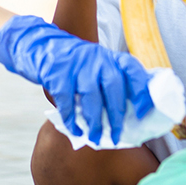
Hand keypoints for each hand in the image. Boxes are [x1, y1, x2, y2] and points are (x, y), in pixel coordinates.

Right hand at [0, 14, 151, 145]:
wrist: (41, 46)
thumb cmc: (76, 65)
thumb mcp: (97, 65)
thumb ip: (113, 81)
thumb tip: (132, 114)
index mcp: (110, 57)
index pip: (132, 71)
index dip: (141, 91)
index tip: (144, 112)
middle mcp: (97, 58)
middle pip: (113, 88)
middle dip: (117, 115)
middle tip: (118, 136)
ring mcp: (76, 64)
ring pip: (91, 97)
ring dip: (95, 121)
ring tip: (96, 138)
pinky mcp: (57, 73)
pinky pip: (67, 100)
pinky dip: (71, 118)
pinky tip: (75, 130)